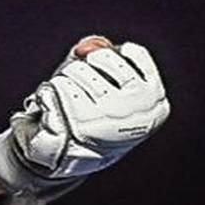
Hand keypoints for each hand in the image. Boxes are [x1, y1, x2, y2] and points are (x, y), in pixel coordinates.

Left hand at [0, 35, 169, 198]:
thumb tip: (85, 48)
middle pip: (101, 57)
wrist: (68, 155)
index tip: (100, 71)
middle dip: (83, 65)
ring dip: (65, 79)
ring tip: (68, 100)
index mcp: (155, 100)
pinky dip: (50, 92)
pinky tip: (55, 107)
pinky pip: (59, 87)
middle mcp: (137, 109)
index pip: (134, 53)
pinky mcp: (80, 124)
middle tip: (81, 88)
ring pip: (77, 71)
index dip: (109, 55)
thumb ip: (99, 51)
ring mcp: (110, 117)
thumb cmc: (89, 110)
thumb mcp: (103, 78)